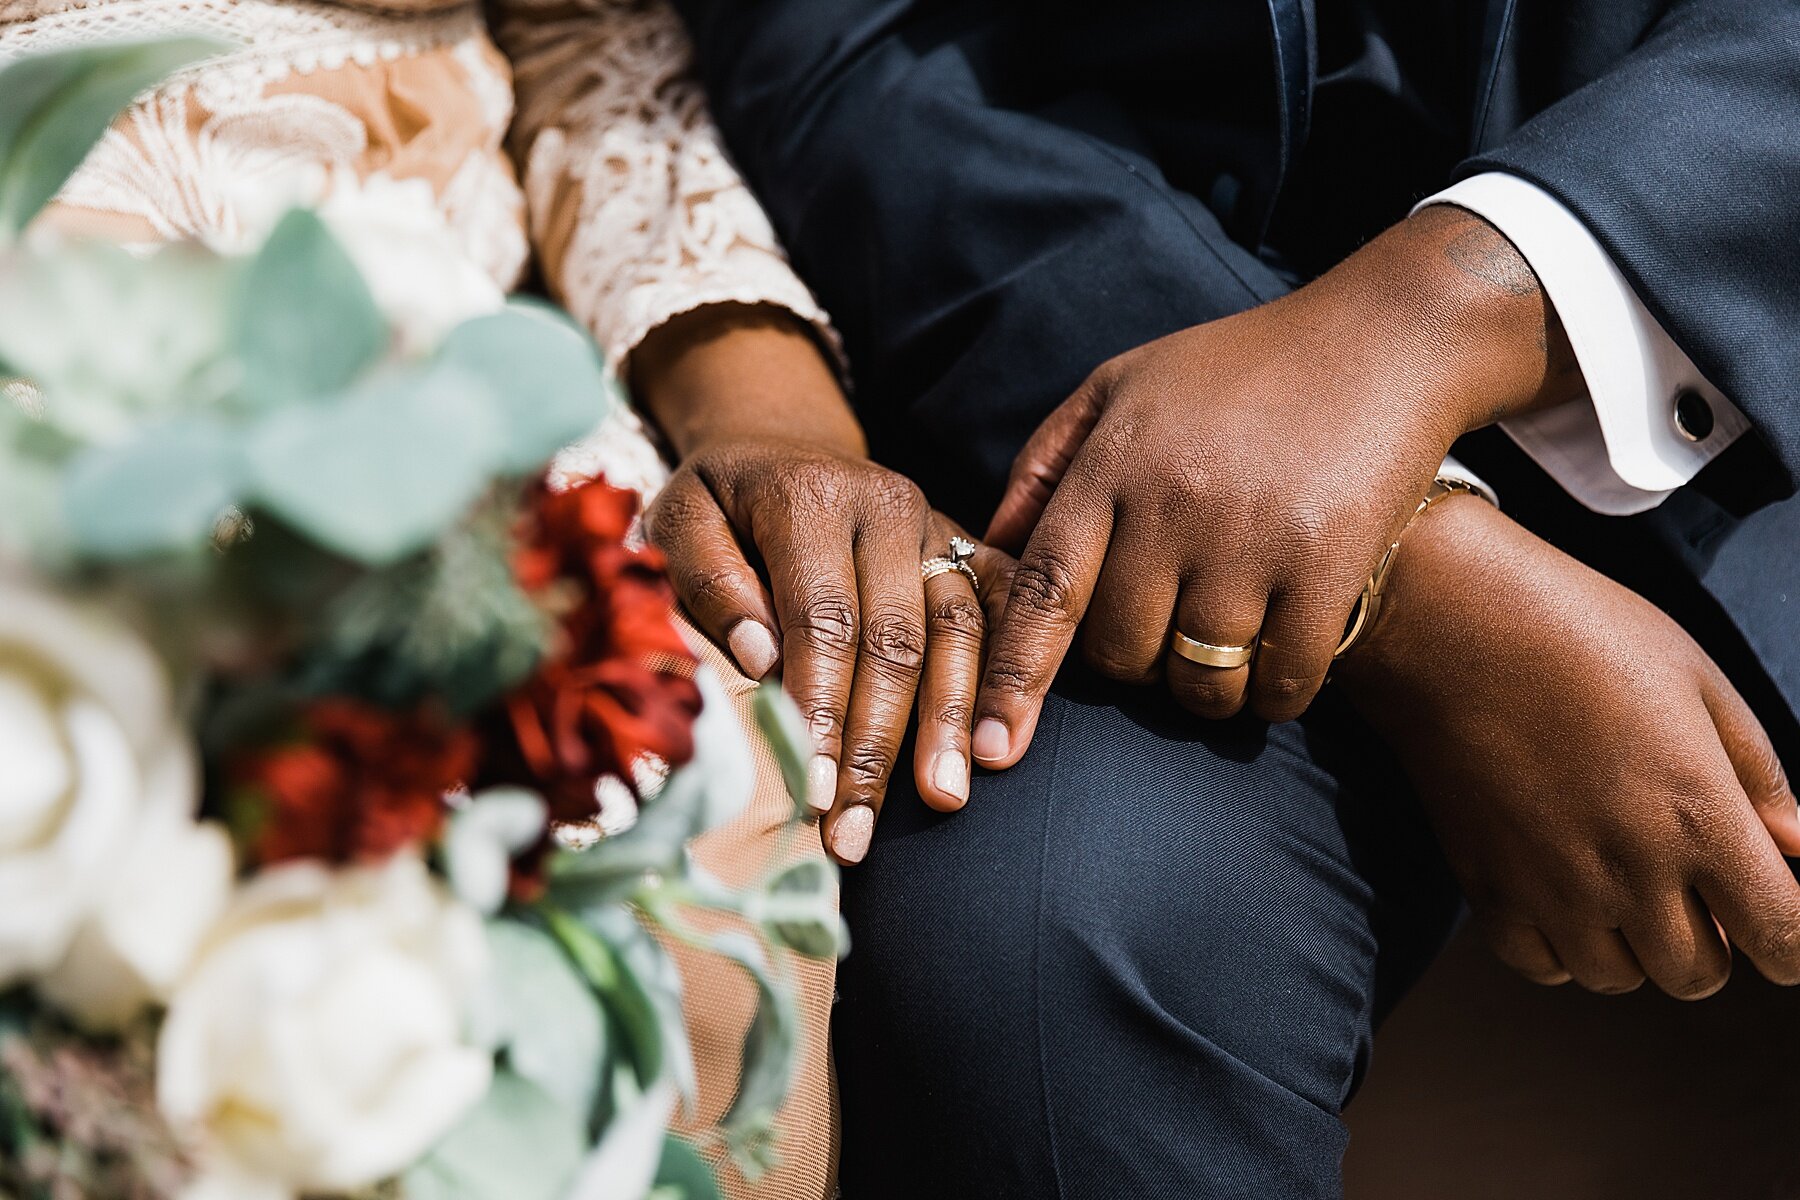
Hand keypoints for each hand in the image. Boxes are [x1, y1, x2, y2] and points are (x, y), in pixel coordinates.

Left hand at [645, 438, 1011, 864]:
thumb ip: (708, 582)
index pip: (823, 621)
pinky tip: (1000, 742)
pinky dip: (1005, 675)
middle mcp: (886, 505)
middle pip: (896, 640)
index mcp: (809, 497)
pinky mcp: (966, 544)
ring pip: (959, 632)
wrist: (779, 446)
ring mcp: (935, 525)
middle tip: (859, 830)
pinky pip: (1001, 611)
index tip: (815, 792)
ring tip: (944, 800)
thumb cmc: (719, 505)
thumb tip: (761, 657)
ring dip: (951, 724)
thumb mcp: (677, 520)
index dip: (823, 710)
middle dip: (879, 744)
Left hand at [970, 206, 1584, 767]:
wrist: (1387, 337)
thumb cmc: (1238, 366)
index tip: (989, 751)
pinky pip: (1284, 681)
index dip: (1011, 678)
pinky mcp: (1328, 564)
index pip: (1045, 592)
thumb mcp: (1122, 384)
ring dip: (1206, 689)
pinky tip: (1285, 659)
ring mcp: (1252, 539)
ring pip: (1199, 680)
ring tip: (1226, 643)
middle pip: (1121, 655)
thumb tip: (989, 549)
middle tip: (1167, 628)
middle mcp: (1174, 505)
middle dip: (1134, 666)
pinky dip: (1277, 693)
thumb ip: (1046, 463)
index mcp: (1114, 464)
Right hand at [1336, 494, 1799, 997]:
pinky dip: (1561, 946)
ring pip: (1618, 977)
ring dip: (1634, 945)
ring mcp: (1551, 886)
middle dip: (1712, 940)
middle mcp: (1631, 870)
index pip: (1783, 937)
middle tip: (1691, 884)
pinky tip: (1562, 893)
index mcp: (1700, 815)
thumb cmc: (1578, 629)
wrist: (1445, 621)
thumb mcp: (1696, 677)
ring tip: (1621, 883)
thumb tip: (1798, 845)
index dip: (1791, 937)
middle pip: (1697, 974)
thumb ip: (1759, 773)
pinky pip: (1540, 964)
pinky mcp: (1485, 885)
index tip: (1774, 912)